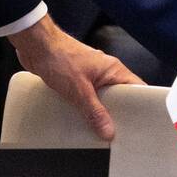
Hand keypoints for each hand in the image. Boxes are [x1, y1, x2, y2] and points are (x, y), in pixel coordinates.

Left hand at [7, 14, 143, 140]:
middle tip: (116, 131)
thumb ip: (94, 111)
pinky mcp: (77, 79)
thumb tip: (108, 130)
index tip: (139, 123)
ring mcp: (91, 75)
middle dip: (117, 113)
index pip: (137, 88)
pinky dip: (84, 107)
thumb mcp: (79, 91)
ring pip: (102, 98)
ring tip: (97, 129)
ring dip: (98, 111)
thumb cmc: (60, 57)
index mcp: (113, 69)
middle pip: (119, 96)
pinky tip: (78, 118)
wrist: (36, 45)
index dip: (140, 106)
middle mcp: (105, 71)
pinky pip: (87, 96)